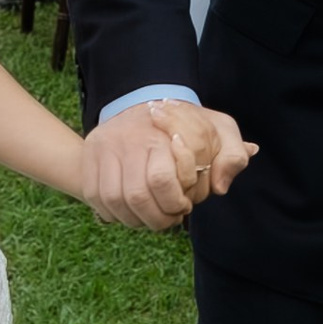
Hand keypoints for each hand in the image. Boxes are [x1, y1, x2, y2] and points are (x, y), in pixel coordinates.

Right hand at [81, 100, 253, 229]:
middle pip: (137, 196)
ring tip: (150, 219)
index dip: (175, 203)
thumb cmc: (188, 125)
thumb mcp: (219, 129)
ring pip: (114, 200)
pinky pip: (95, 196)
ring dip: (134, 220)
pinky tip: (129, 213)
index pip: (162, 181)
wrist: (144, 103)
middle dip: (156, 219)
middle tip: (169, 219)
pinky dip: (112, 213)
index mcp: (161, 132)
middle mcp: (129, 138)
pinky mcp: (90, 156)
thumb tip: (221, 186)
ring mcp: (105, 146)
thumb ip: (232, 155)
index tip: (184, 206)